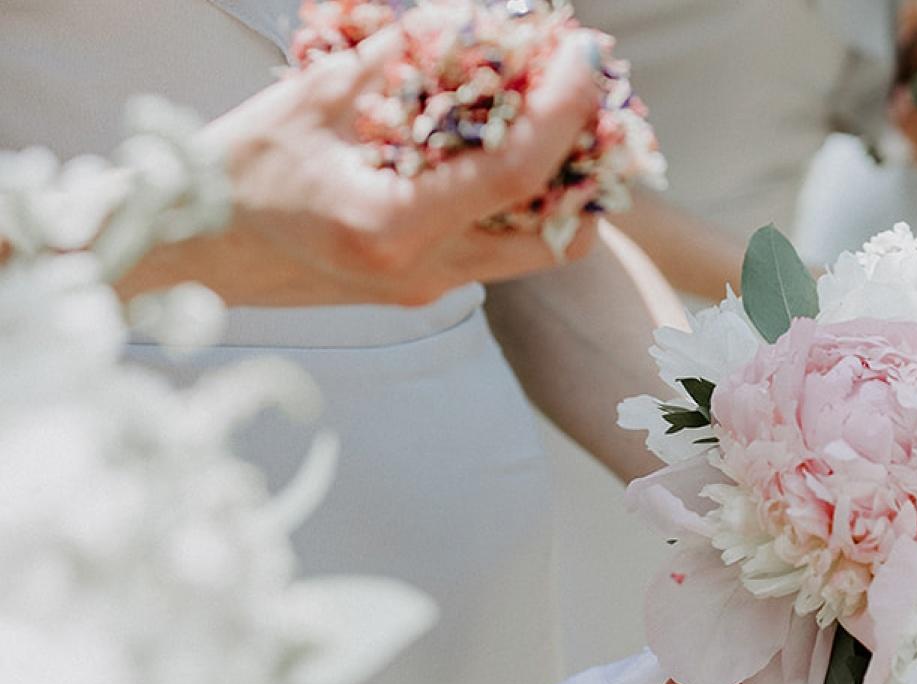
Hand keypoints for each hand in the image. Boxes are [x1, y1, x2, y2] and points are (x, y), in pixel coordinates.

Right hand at [118, 30, 603, 306]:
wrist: (190, 254)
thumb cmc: (234, 173)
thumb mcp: (311, 99)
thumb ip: (397, 62)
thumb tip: (467, 22)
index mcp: (392, 224)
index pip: (516, 173)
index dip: (565, 110)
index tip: (585, 56)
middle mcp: (424, 270)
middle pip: (557, 231)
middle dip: (591, 163)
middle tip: (590, 94)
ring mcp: (429, 288)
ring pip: (539, 247)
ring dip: (564, 185)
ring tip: (559, 114)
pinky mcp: (426, 288)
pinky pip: (503, 247)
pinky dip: (524, 200)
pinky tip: (512, 145)